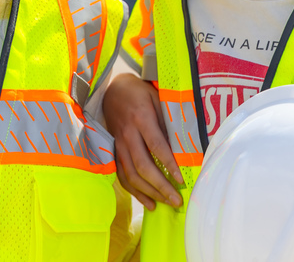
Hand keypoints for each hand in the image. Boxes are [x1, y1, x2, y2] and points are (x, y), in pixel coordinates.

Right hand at [102, 73, 183, 209]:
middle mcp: (127, 133)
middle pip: (142, 165)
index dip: (169, 164)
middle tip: (176, 201)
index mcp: (141, 118)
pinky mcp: (114, 151)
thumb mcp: (156, 99)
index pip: (156, 145)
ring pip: (131, 174)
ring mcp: (118, 144)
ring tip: (166, 204)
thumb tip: (183, 146)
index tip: (181, 180)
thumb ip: (166, 121)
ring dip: (148, 192)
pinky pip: (122, 175)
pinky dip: (134, 191)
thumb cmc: (139, 93)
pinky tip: (148, 202)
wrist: (111, 89)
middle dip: (160, 186)